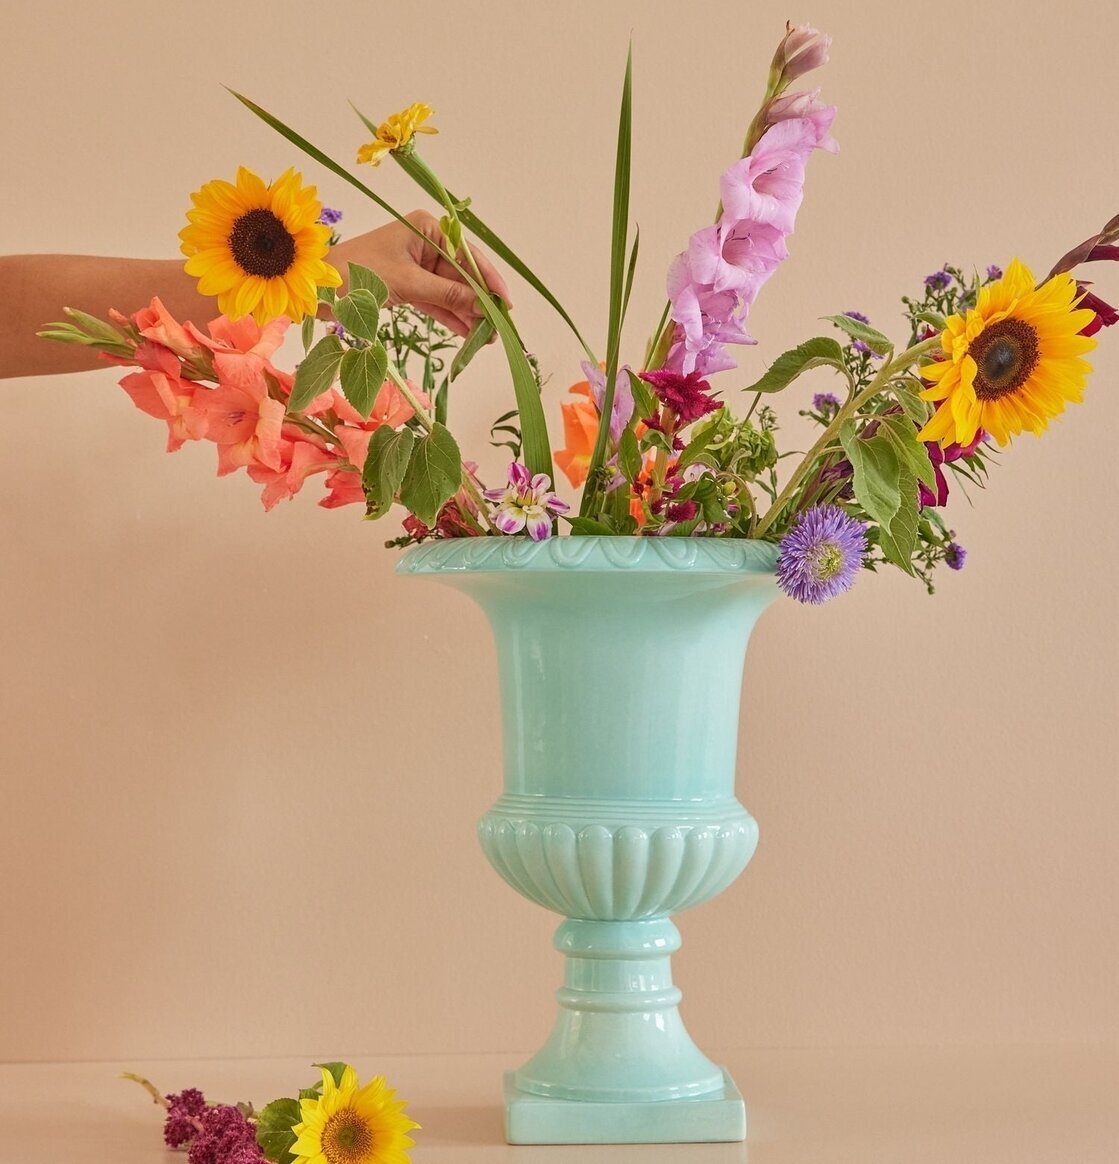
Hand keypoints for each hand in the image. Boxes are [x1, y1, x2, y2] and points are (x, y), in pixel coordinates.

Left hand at [330, 210, 511, 337]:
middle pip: (462, 276)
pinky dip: (450, 317)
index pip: (467, 256)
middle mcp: (426, 243)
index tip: (506, 303)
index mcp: (427, 228)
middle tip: (498, 328)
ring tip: (486, 338)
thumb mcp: (408, 283)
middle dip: (479, 302)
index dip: (489, 281)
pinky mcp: (409, 285)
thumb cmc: (357, 272)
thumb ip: (448, 295)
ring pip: (451, 292)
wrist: (318, 288)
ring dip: (467, 314)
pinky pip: (437, 302)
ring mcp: (417, 265)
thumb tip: (483, 306)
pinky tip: (468, 333)